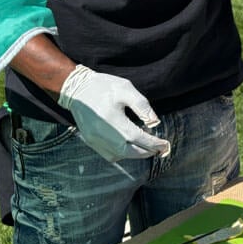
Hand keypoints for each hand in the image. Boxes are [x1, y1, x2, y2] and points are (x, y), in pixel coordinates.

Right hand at [57, 65, 171, 162]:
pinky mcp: (90, 141)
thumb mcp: (126, 89)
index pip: (138, 138)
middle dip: (147, 152)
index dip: (154, 143)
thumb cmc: (104, 87)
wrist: (76, 89)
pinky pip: (109, 155)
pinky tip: (129, 146)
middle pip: (130, 152)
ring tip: (146, 146)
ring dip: (134, 154)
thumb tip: (155, 123)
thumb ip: (142, 106)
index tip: (166, 144)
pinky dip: (122, 154)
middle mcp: (103, 134)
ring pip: (119, 156)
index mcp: (113, 120)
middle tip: (159, 148)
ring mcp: (95, 140)